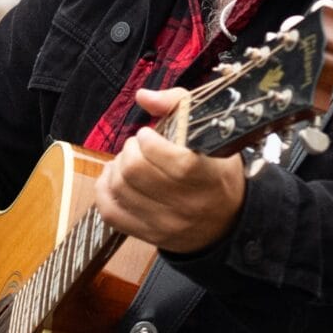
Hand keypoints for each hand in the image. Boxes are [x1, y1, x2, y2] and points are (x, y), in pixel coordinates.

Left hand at [93, 89, 245, 256]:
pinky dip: (104, 189)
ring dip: (117, 166)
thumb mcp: (212, 133)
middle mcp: (188, 205)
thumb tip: (143, 96)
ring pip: (120, 188)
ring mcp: (166, 224)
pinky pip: (110, 212)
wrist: (228, 222)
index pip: (175, 162)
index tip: (149, 134)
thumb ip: (178, 105)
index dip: (151, 142)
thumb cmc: (217, 171)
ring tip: (128, 160)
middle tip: (138, 146)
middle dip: (130, 150)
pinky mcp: (149, 235)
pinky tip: (114, 177)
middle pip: (136, 171)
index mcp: (210, 177)